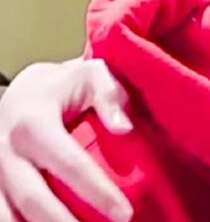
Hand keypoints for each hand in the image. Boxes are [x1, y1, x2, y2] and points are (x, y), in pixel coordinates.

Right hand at [0, 59, 133, 221]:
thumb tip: (124, 128)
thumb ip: (109, 96)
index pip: (67, 162)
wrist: (28, 88)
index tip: (125, 213)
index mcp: (32, 122)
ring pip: (7, 211)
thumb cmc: (68, 85)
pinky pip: (1, 210)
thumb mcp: (93, 74)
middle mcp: (6, 148)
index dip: (96, 190)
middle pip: (32, 197)